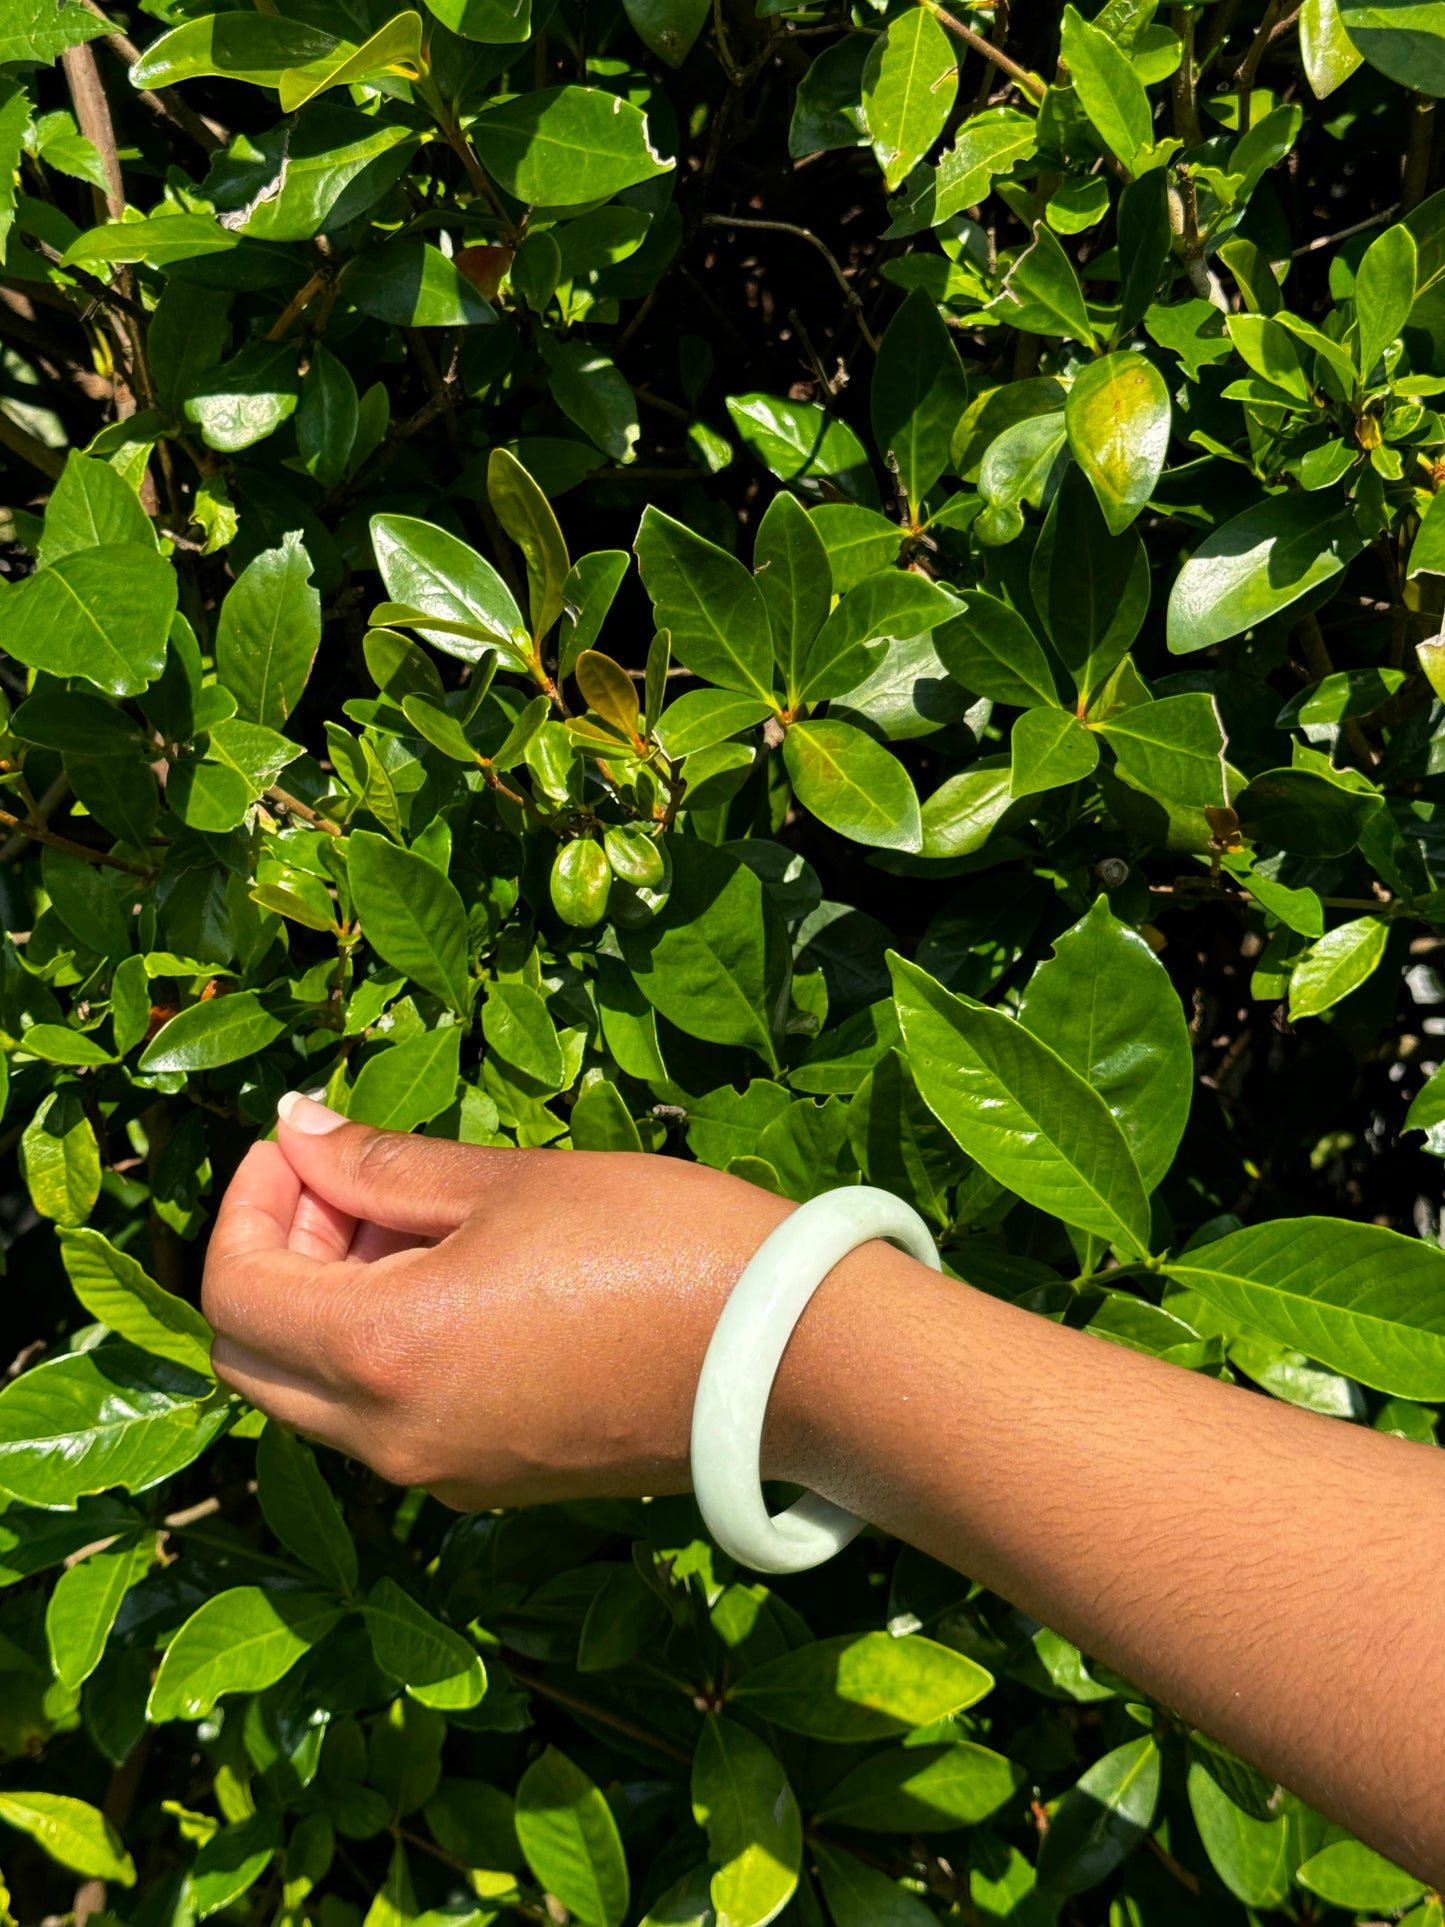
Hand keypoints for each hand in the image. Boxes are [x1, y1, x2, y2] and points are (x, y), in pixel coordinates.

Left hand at [203, 1093, 797, 1508]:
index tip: (305, 1143)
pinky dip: (384, 1352)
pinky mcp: (493, 1483)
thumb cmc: (660, 1247)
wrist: (795, 1363)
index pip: (231, 1291)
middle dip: (275, 1257)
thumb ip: (383, 1165)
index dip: (249, 1199)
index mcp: (382, 1354)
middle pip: (255, 1357)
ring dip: (330, 1304)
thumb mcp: (513, 1184)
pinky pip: (387, 1423)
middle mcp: (391, 1440)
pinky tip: (462, 1285)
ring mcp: (442, 1474)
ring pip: (316, 1396)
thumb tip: (296, 1132)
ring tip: (420, 1224)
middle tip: (351, 1183)